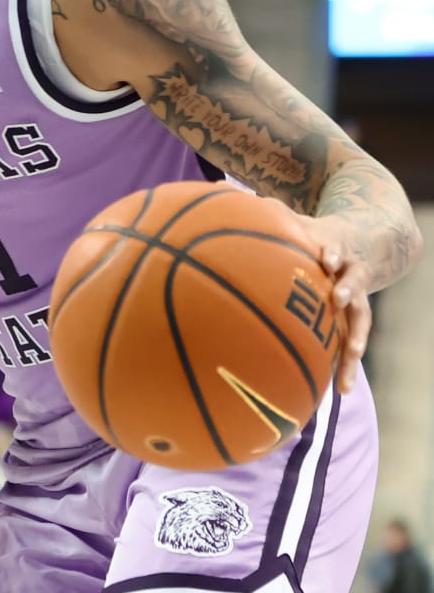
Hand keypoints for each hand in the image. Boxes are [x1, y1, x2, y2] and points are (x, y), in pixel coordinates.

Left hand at [288, 213, 369, 394]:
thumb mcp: (298, 221)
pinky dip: (345, 366)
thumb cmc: (314, 235)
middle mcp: (349, 275)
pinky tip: (338, 391)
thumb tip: (231, 201)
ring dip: (354, 339)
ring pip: (360, 320)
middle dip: (347, 289)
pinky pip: (351, 345)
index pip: (334, 247)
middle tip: (338, 299)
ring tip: (350, 358)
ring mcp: (356, 299)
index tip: (325, 255)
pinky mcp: (354, 319)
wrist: (361, 241)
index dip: (330, 250)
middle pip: (353, 283)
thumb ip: (270, 216)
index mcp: (333, 249)